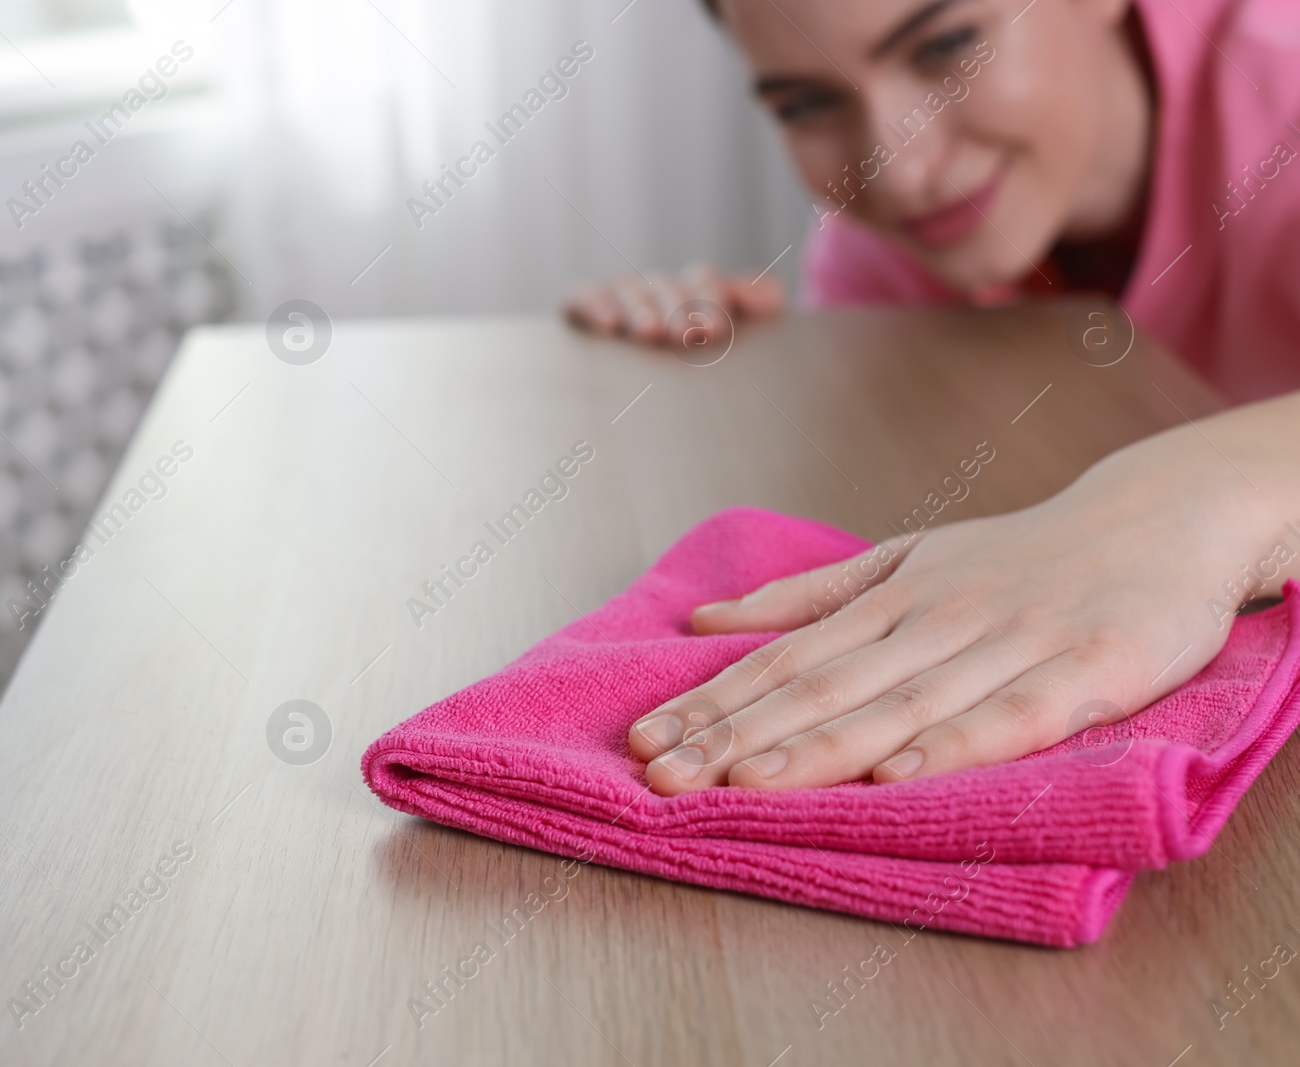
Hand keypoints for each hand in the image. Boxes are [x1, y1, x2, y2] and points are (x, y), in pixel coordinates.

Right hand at [563, 263, 784, 347]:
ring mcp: (620, 299)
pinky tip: (607, 324)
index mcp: (696, 293)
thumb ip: (761, 308)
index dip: (710, 298)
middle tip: (685, 335)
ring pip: (626, 286)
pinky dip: (592, 302)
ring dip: (639, 306)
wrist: (661, 408)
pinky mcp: (583, 308)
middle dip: (675, 306)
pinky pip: (581, 295)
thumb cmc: (711, 368)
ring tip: (649, 333)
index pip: (703, 279)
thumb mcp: (745, 339)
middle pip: (664, 283)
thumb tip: (769, 298)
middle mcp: (657, 292)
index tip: (715, 331)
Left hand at [627, 412, 1299, 794]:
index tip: (648, 740)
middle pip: (822, 688)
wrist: (1160, 519)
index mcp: (889, 601)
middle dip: (736, 735)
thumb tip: (706, 622)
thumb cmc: (1018, 556)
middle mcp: (934, 621)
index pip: (785, 661)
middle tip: (663, 774)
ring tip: (742, 783)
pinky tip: (893, 777)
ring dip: (816, 747)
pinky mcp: (1083, 672)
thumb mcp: (904, 560)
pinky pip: (1009, 716)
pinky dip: (950, 745)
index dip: (714, 704)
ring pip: (897, 704)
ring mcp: (1006, 646)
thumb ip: (807, 598)